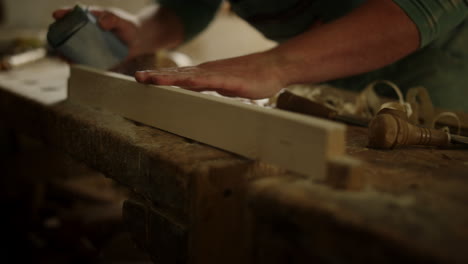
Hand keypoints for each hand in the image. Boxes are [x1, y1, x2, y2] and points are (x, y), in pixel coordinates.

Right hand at [53, 8, 141, 58]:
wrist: (139, 41)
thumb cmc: (128, 27)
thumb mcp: (121, 21)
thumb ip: (112, 19)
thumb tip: (101, 22)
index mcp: (91, 18)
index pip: (74, 13)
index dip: (64, 13)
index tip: (56, 15)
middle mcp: (87, 30)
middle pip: (68, 32)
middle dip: (59, 36)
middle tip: (55, 41)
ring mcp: (90, 43)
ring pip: (72, 46)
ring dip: (64, 51)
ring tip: (61, 56)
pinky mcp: (95, 55)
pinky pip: (83, 59)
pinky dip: (76, 62)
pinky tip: (72, 65)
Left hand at [135, 52, 285, 98]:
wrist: (273, 67)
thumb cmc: (251, 77)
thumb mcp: (225, 85)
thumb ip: (210, 88)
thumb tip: (197, 94)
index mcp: (205, 74)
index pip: (178, 76)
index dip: (160, 77)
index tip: (142, 79)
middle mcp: (208, 72)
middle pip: (178, 74)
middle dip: (156, 76)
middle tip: (137, 77)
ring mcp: (218, 75)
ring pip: (189, 77)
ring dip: (168, 77)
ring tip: (150, 79)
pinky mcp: (230, 81)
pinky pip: (210, 81)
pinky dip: (195, 82)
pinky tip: (183, 82)